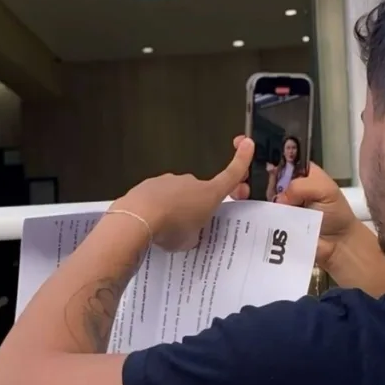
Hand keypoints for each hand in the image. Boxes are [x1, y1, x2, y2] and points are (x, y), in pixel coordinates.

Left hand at [112, 137, 252, 251]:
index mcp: (209, 193)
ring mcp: (169, 181)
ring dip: (173, 209)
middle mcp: (190, 182)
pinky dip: (155, 208)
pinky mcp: (149, 185)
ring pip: (176, 195)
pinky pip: (157, 197)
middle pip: (198, 192)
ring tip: (163, 229)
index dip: (241, 160)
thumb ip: (194, 233)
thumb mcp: (191, 240)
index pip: (231, 175)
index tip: (247, 144)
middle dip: (194, 207)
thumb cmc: (169, 228)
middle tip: (186, 227)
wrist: (137, 219)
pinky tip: (149, 223)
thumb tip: (188, 232)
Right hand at [228, 136, 358, 266]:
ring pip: (252, 193)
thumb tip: (279, 197)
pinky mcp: (268, 224)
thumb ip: (303, 186)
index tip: (242, 143)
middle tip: (239, 173)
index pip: (276, 156)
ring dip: (242, 190)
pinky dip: (245, 212)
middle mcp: (281, 187)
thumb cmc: (336, 214)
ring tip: (239, 192)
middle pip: (258, 174)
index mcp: (296, 173)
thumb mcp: (326, 190)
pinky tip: (238, 208)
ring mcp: (273, 206)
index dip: (259, 149)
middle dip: (245, 170)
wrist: (337, 246)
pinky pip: (253, 216)